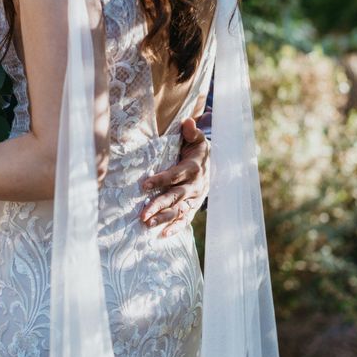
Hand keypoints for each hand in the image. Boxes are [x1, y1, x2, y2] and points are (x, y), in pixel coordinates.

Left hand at [140, 118, 209, 235]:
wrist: (213, 166)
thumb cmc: (198, 151)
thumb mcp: (197, 139)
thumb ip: (191, 132)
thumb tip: (188, 121)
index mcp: (193, 168)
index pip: (175, 175)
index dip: (160, 180)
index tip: (144, 185)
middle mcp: (195, 186)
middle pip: (175, 197)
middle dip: (159, 205)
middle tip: (143, 214)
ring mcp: (194, 199)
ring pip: (178, 210)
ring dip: (164, 218)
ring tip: (147, 224)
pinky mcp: (193, 207)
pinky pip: (185, 219)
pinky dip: (176, 228)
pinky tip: (163, 235)